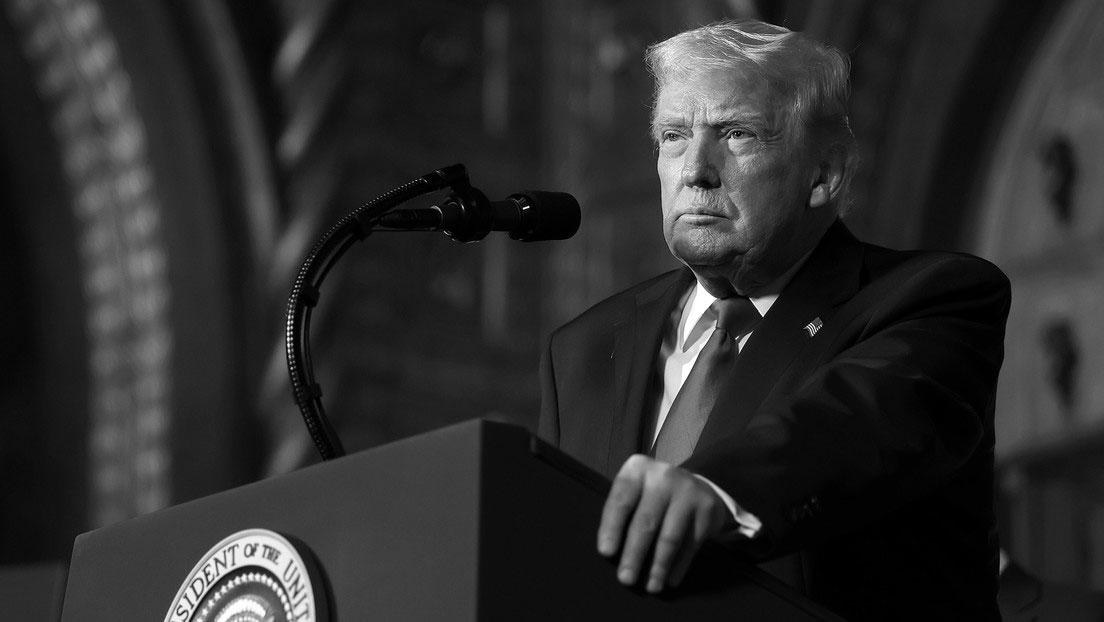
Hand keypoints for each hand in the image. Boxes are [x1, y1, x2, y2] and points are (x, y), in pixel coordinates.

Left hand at [597, 454, 729, 592]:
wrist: (695, 486)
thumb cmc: (652, 495)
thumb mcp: (635, 491)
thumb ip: (622, 512)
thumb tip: (611, 553)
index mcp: (638, 469)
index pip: (621, 500)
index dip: (611, 527)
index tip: (606, 552)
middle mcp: (663, 476)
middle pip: (645, 522)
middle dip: (634, 554)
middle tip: (625, 579)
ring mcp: (688, 491)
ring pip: (670, 537)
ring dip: (658, 566)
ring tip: (650, 587)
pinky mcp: (707, 510)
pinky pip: (690, 545)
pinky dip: (679, 566)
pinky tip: (670, 580)